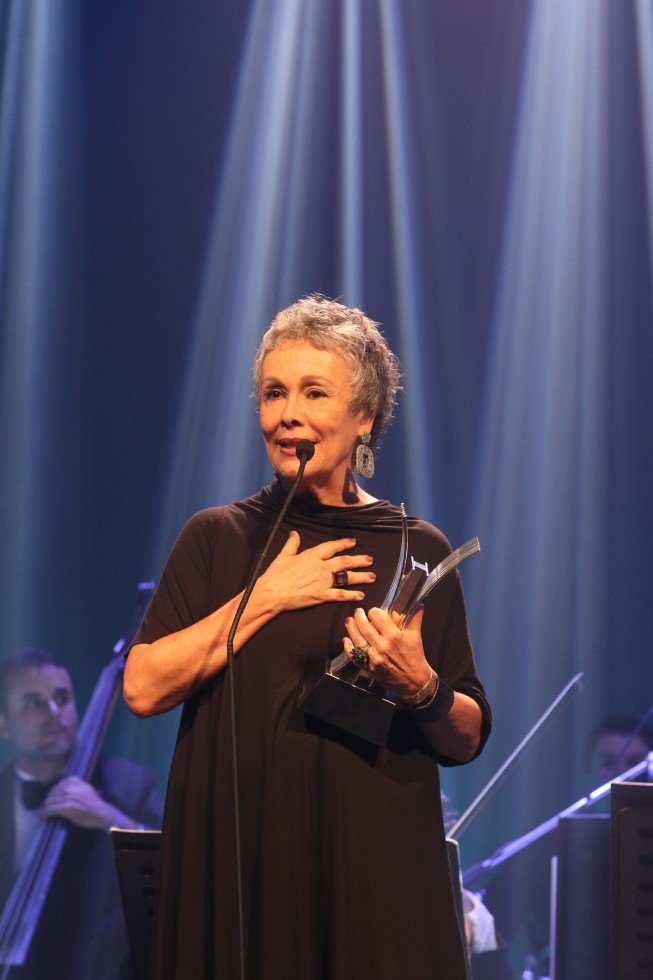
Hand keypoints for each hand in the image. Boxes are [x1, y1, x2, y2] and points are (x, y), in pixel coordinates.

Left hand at [42, 776, 126, 829]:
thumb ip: (76, 785)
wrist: (102, 813)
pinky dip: (47, 812)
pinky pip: (53, 809)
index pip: (59, 784)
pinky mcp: (67, 808)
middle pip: (53, 792)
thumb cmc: (94, 802)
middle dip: (48, 798)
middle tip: (45, 805)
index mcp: (75, 782)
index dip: (53, 791)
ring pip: (51, 801)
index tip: (51, 796)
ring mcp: (68, 798)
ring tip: (44, 810)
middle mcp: (71, 788)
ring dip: (46, 806)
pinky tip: (45, 815)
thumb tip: (64, 786)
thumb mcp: (86, 788)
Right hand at [256, 531, 375, 610]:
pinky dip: (351, 595)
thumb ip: (292, 544)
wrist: (272, 592)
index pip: (332, 546)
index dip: (344, 544)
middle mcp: (321, 566)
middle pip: (345, 561)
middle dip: (359, 560)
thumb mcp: (284, 555)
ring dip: (361, 576)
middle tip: (370, 560)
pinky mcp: (322, 595)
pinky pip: (340, 594)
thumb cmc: (276, 574)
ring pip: (347, 577)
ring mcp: (323, 581)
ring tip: (372, 576)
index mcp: (312, 555)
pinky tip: (361, 595)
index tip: (353, 542)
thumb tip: (294, 533)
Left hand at [343, 606, 430, 698]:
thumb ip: (414, 617)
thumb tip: (418, 602)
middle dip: (359, 616)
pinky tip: (346, 640)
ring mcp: (373, 658)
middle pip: (364, 626)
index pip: (377, 617)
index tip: (374, 612)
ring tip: (349, 621)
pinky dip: (347, 647)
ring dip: (350, 628)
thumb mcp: (416, 635)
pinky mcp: (368, 667)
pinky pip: (353, 655)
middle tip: (358, 612)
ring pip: (356, 639)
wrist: (413, 681)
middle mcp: (381, 646)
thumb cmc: (415, 656)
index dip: (374, 611)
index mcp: (393, 636)